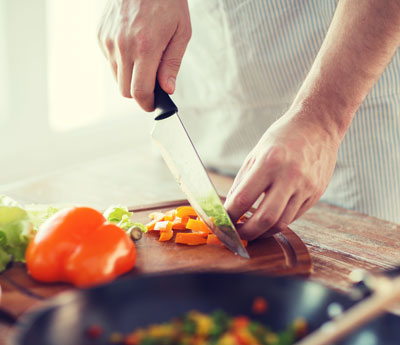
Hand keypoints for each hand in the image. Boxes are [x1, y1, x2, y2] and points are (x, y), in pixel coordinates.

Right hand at [97, 0, 190, 110]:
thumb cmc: (167, 1)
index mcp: (146, 47)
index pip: (140, 91)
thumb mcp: (181, 32)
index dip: (147, 104)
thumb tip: (167, 90)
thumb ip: (172, 64)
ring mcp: (109, 40)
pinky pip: (110, 61)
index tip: (152, 104)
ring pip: (117, 77)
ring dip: (130, 77)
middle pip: (125, 90)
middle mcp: (123, 46)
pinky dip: (121, 62)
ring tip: (144, 59)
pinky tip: (132, 45)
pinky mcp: (100, 35)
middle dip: (139, 93)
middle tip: (152, 84)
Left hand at [224, 111, 339, 240]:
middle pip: (265, 219)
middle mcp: (290, 176)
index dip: (229, 216)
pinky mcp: (315, 194)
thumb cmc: (282, 137)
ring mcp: (306, 187)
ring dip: (262, 232)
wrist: (318, 126)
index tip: (222, 222)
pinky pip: (293, 217)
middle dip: (246, 233)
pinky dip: (277, 222)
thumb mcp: (256, 154)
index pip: (243, 199)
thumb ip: (242, 182)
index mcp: (269, 162)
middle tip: (236, 235)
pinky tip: (268, 219)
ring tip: (250, 230)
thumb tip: (230, 208)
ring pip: (282, 223)